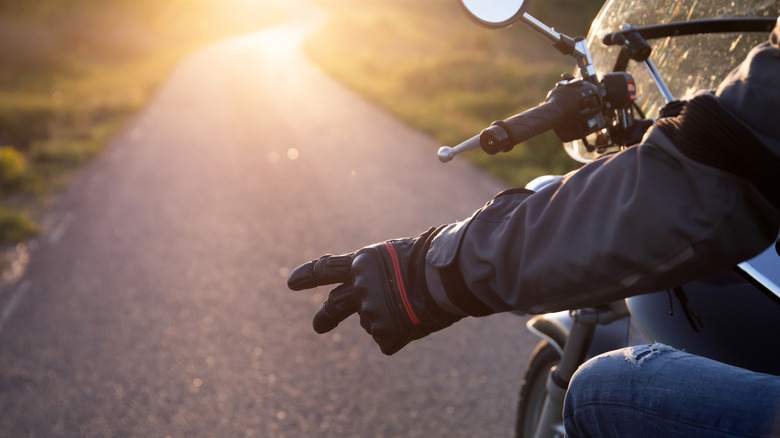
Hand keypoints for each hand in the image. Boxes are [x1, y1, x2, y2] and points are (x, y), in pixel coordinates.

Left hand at [287, 228, 460, 354]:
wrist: (444, 275)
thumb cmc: (431, 261)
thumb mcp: (399, 258)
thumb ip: (381, 276)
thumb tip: (377, 299)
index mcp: (364, 262)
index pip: (329, 268)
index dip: (309, 275)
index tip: (291, 282)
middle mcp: (358, 286)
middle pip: (334, 305)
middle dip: (325, 318)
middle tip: (318, 326)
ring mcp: (368, 310)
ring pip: (375, 323)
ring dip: (391, 320)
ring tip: (415, 307)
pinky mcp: (381, 332)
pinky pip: (389, 340)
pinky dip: (403, 334)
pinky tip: (417, 320)